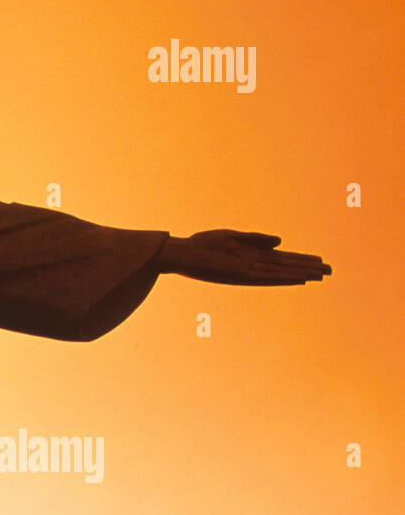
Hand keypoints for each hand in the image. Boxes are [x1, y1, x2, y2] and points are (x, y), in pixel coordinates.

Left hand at [157, 230, 330, 284]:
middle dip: (308, 267)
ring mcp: (250, 271)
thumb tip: (281, 242)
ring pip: (282, 273)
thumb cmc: (204, 244)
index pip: (282, 258)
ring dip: (302, 273)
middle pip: (287, 266)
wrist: (184, 253)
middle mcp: (254, 264)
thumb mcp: (233, 236)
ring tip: (322, 275)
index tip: (319, 260)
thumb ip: (256, 239)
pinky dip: (284, 278)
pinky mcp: (242, 275)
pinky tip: (299, 278)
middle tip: (330, 270)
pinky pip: (268, 277)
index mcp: (252, 254)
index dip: (300, 259)